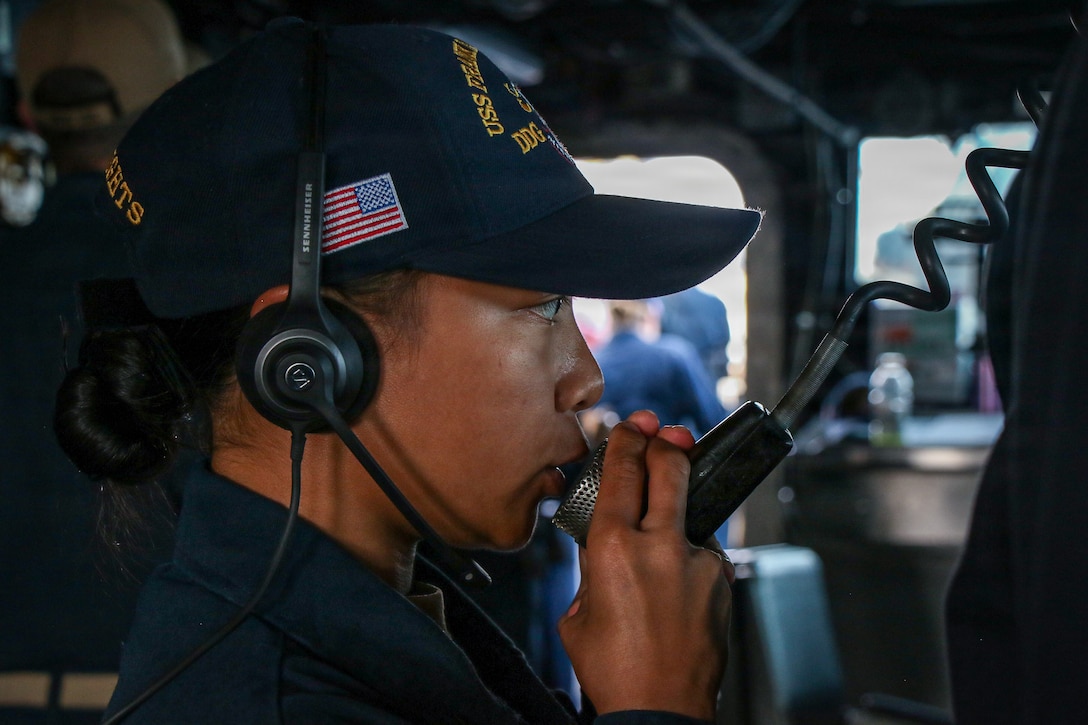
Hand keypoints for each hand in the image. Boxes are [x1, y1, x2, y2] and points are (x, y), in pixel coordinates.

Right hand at [557, 410, 733, 718]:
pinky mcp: (721, 582)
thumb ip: (592, 567)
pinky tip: (674, 574)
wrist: (662, 712)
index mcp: (613, 549)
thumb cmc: (615, 670)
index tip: (631, 426)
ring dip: (678, 500)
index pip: (623, 472)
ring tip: (666, 511)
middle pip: (670, 468)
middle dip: (665, 442)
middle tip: (663, 432)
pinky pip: (702, 549)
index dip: (626, 440)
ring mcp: (698, 563)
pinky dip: (688, 550)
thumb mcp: (579, 614)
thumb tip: (603, 540)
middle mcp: (660, 547)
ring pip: (690, 509)